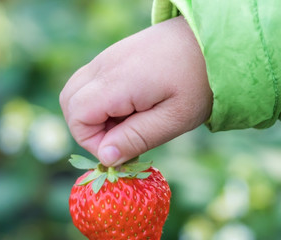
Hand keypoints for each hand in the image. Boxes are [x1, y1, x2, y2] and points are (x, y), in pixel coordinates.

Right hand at [60, 16, 212, 165]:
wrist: (211, 41)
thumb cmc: (198, 83)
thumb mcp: (173, 119)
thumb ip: (136, 138)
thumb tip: (105, 158)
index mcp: (118, 82)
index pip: (78, 116)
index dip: (92, 141)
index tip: (123, 149)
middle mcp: (105, 65)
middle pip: (69, 101)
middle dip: (87, 128)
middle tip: (123, 137)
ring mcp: (107, 57)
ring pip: (77, 90)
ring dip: (94, 114)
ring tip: (129, 122)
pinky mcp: (114, 56)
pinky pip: (92, 82)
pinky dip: (102, 101)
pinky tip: (132, 106)